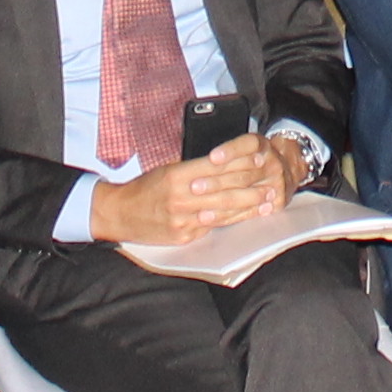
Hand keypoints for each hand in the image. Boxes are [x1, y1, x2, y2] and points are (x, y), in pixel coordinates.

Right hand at [91, 135, 289, 243]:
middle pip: (225, 190)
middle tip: (272, 179)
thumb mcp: (168, 169)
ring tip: (266, 199)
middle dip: (252, 185)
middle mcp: (182, 197)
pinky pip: (213, 227)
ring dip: (248, 205)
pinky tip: (246, 216)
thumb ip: (195, 167)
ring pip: (223, 211)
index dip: (241, 161)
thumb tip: (225, 161)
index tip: (259, 155)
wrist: (119, 213)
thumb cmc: (145, 188)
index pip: (217, 166)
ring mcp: (184, 219)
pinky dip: (232, 220)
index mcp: (178, 175)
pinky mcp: (184, 236)